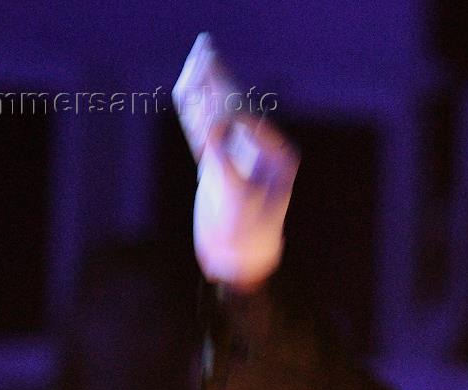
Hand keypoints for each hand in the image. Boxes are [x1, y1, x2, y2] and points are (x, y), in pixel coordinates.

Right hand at [174, 34, 297, 289]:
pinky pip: (203, 132)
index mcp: (278, 157)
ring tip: (198, 58)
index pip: (250, 120)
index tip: (210, 90)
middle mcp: (260, 152)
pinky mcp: (218, 166)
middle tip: (205, 50)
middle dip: (218, 80)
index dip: (228, 103)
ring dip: (204, 89)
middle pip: (235, 107)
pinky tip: (189, 89)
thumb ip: (225, 162)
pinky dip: (194, 111)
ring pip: (217, 115)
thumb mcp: (237, 200)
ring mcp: (238, 158)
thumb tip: (215, 127)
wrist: (240, 261)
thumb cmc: (246, 237)